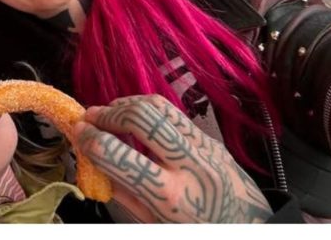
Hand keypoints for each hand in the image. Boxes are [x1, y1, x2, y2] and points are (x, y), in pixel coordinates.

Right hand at [72, 94, 271, 222]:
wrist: (252, 230)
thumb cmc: (198, 232)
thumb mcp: (155, 224)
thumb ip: (124, 194)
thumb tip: (94, 165)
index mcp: (170, 196)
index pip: (119, 155)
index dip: (91, 139)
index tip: (78, 132)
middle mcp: (189, 165)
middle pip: (140, 118)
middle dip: (107, 112)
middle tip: (89, 116)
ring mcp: (203, 147)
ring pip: (158, 106)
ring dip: (126, 103)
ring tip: (109, 112)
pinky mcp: (211, 139)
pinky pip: (174, 113)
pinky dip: (148, 108)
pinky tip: (135, 116)